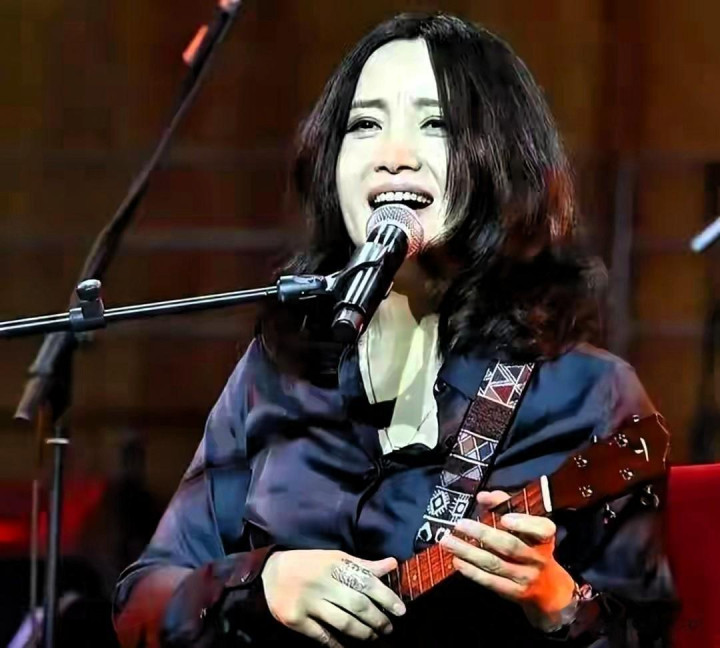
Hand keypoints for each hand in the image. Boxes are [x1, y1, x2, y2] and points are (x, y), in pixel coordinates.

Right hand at [261, 549, 405, 646]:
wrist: (269, 572)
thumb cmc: (308, 564)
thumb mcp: (335, 558)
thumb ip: (363, 565)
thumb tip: (392, 564)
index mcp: (334, 564)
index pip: (366, 581)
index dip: (386, 597)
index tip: (401, 610)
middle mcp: (322, 582)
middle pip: (357, 605)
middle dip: (377, 620)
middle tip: (388, 628)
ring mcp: (308, 602)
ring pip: (343, 622)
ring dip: (363, 634)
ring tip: (374, 638)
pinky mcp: (296, 619)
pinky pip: (322, 636)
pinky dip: (337, 644)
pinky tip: (348, 647)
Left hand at [439, 490, 575, 630]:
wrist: (549, 588)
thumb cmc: (532, 546)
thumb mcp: (526, 524)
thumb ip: (505, 504)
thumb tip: (483, 497)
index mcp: (544, 537)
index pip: (542, 529)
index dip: (523, 524)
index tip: (504, 518)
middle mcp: (538, 557)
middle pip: (510, 546)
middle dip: (483, 534)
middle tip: (460, 524)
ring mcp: (526, 577)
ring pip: (494, 563)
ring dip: (468, 552)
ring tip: (448, 542)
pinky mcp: (514, 592)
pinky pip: (491, 581)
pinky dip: (472, 571)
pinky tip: (457, 561)